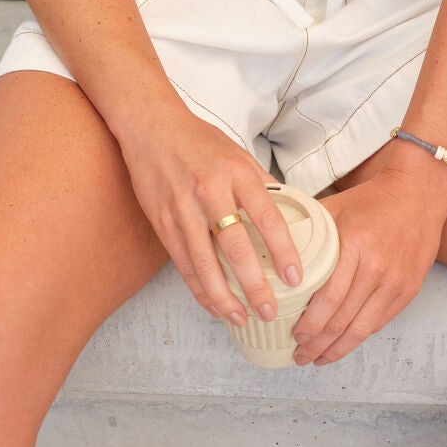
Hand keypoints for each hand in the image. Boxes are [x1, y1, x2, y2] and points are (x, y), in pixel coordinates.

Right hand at [120, 112, 303, 328]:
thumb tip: (291, 212)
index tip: (295, 277)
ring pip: (204, 263)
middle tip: (269, 310)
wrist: (151, 127)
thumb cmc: (200, 141)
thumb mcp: (238, 153)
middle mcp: (210, 191)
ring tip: (242, 318)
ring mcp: (183, 209)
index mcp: (237, 172)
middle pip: (235, 247)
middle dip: (254, 285)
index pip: (267, 216)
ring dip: (224, 297)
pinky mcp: (163, 222)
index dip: (283, 250)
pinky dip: (199, 288)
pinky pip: (184, 264)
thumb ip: (262, 184)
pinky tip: (214, 305)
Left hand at [290, 173, 445, 367]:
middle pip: (342, 319)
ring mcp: (395, 282)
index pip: (329, 297)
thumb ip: (306, 229)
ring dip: (336, 350)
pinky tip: (342, 345)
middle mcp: (377, 267)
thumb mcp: (335, 207)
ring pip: (361, 329)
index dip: (310, 323)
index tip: (293, 335)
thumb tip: (270, 245)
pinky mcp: (408, 290)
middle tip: (299, 355)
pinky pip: (379, 323)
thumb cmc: (372, 200)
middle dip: (317, 344)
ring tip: (317, 359)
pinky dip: (358, 338)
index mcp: (355, 245)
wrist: (418, 194)